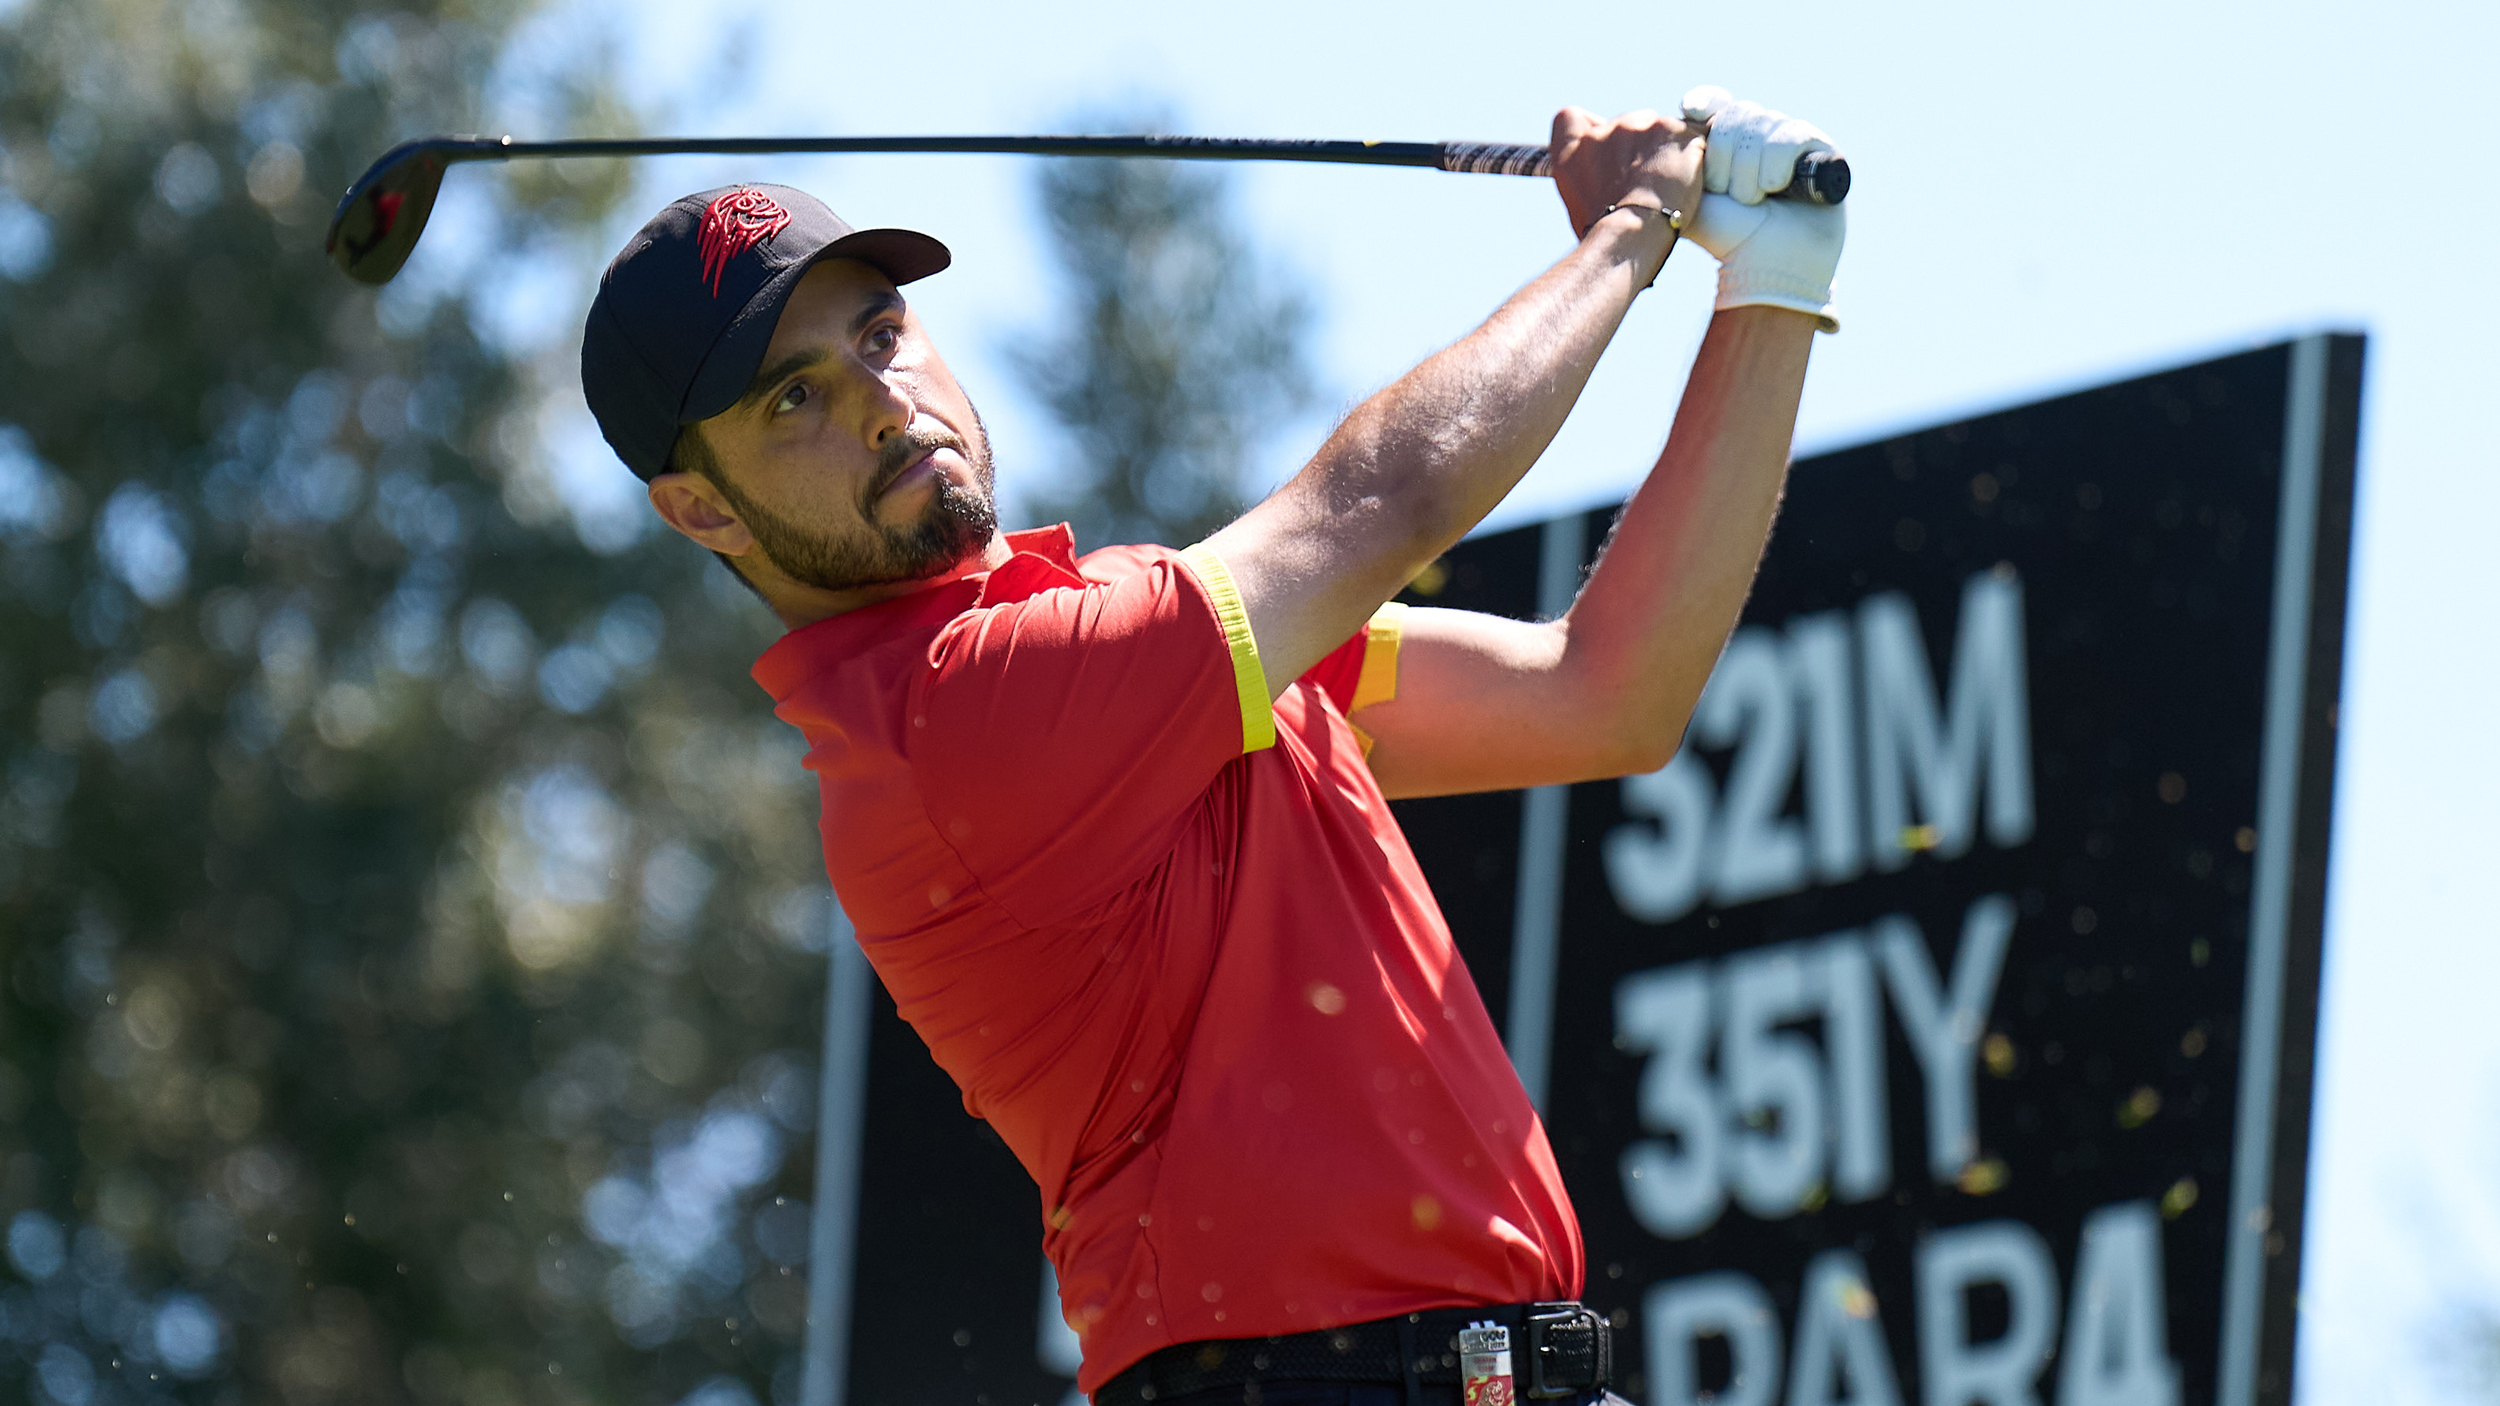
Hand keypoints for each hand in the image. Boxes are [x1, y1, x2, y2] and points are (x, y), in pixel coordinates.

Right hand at [1548, 107, 1705, 240]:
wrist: (1632, 235)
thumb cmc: (1607, 233)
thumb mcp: (1578, 203)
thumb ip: (1586, 175)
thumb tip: (1605, 175)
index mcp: (1574, 150)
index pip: (1571, 117)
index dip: (1589, 128)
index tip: (1603, 149)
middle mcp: (1605, 131)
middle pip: (1629, 124)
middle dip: (1640, 147)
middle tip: (1648, 183)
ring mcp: (1640, 126)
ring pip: (1662, 130)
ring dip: (1668, 152)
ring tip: (1670, 187)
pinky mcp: (1675, 130)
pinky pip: (1694, 135)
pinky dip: (1694, 155)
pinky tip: (1691, 180)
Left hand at [1678, 87, 1846, 332]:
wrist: (1764, 264)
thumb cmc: (1726, 236)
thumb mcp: (1690, 197)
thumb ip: (1676, 165)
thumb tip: (1663, 128)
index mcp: (1729, 141)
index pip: (1716, 102)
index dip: (1706, 102)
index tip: (1691, 111)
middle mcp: (1761, 135)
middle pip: (1736, 115)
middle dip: (1725, 158)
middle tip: (1730, 195)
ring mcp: (1793, 140)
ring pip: (1761, 127)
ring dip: (1749, 173)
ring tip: (1755, 202)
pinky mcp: (1822, 150)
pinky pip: (1791, 136)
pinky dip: (1776, 166)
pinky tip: (1778, 189)